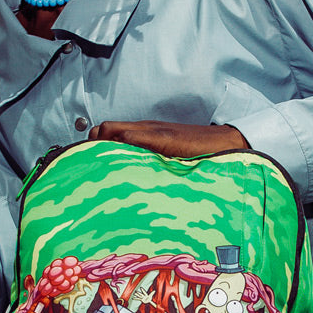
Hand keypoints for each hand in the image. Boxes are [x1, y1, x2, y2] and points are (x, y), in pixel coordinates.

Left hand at [89, 120, 247, 158]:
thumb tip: (127, 184)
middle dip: (92, 147)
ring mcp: (152, 130)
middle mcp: (143, 128)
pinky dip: (119, 146)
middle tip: (90, 170)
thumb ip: (148, 163)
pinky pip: (131, 137)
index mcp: (143, 133)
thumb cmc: (197, 154)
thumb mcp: (166, 158)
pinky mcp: (161, 137)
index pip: (106, 132)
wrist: (223, 144)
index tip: (89, 167)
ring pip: (112, 130)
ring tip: (99, 169)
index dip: (94, 147)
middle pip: (103, 129)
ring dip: (102, 146)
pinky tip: (116, 165)